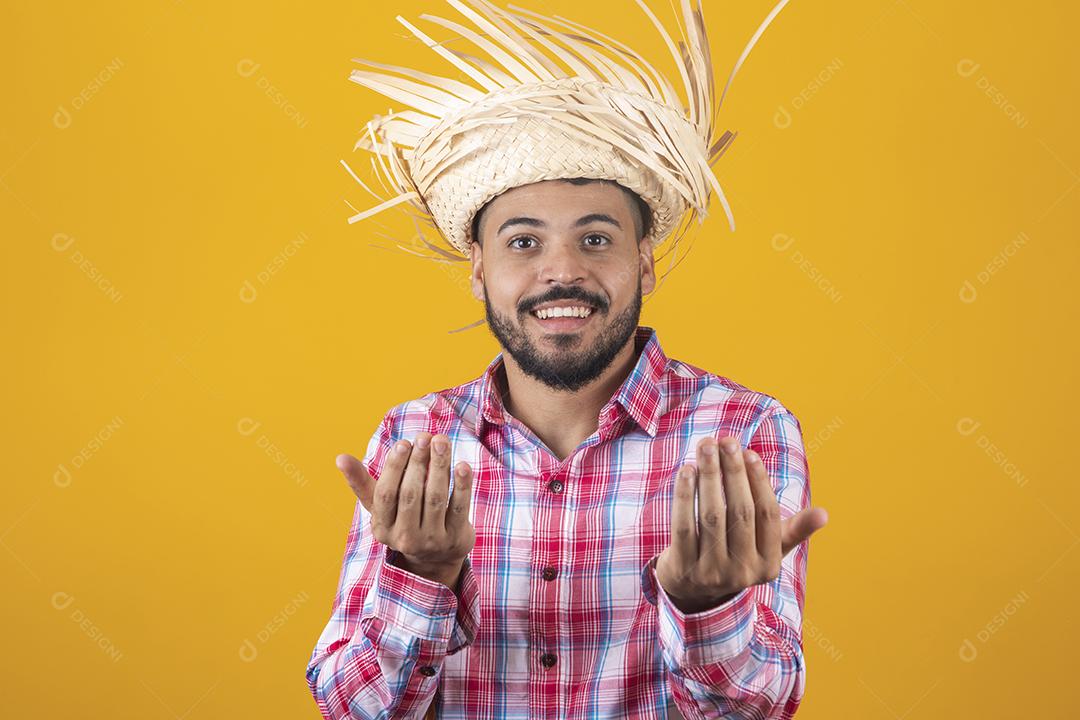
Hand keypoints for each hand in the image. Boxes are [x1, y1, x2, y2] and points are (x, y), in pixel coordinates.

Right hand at [336, 432, 474, 587]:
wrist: (435, 558)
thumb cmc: (403, 519)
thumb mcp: (380, 506)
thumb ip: (361, 482)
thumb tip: (339, 457)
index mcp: (382, 527)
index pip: (386, 495)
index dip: (394, 468)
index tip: (403, 443)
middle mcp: (405, 538)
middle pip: (411, 495)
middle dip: (419, 462)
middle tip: (425, 437)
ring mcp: (432, 541)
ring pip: (436, 499)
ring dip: (440, 467)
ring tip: (442, 441)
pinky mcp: (455, 539)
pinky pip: (459, 508)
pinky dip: (462, 486)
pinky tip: (462, 465)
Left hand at [654, 436, 827, 613]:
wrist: (694, 592)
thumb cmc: (738, 555)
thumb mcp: (769, 548)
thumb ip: (794, 529)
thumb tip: (825, 514)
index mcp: (769, 564)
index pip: (767, 515)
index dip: (759, 482)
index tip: (749, 452)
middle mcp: (743, 572)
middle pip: (739, 512)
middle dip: (732, 472)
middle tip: (726, 440)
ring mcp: (711, 573)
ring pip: (711, 517)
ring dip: (708, 476)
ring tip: (706, 446)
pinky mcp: (683, 569)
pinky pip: (683, 526)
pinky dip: (684, 496)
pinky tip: (686, 470)